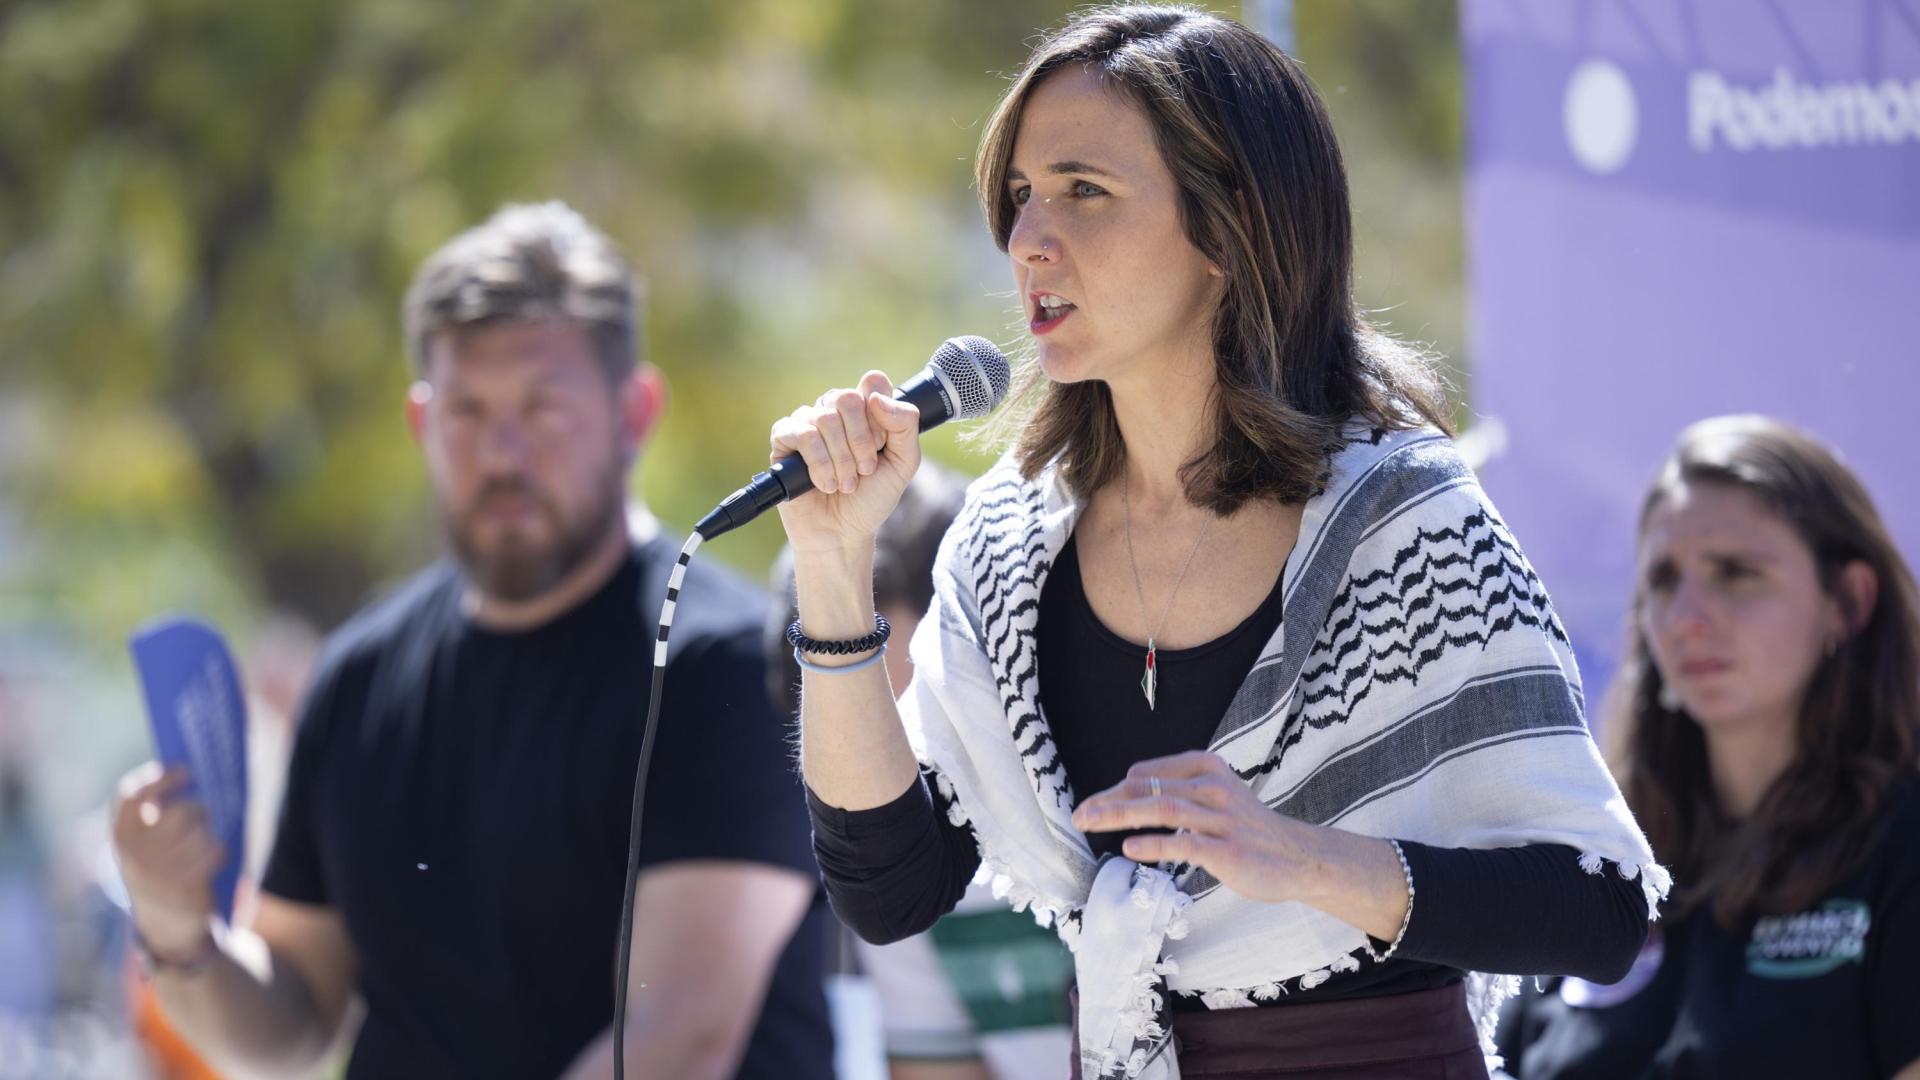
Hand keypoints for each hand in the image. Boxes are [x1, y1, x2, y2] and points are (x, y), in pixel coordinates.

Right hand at [111, 762, 225, 956]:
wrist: (166, 926)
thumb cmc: (161, 870)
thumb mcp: (145, 845)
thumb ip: (156, 814)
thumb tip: (192, 773)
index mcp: (121, 837)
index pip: (132, 794)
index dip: (160, 777)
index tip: (185, 769)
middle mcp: (135, 855)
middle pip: (179, 812)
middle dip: (198, 809)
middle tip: (203, 814)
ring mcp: (160, 874)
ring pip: (200, 832)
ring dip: (209, 832)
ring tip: (204, 841)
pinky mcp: (186, 889)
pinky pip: (214, 853)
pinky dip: (219, 850)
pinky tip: (214, 856)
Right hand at [769, 371, 920, 553]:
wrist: (843, 533)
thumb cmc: (872, 498)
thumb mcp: (904, 462)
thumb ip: (905, 425)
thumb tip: (876, 397)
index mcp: (863, 409)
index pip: (872, 385)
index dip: (880, 418)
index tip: (881, 447)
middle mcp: (833, 410)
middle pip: (846, 398)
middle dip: (861, 441)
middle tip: (865, 470)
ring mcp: (807, 423)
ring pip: (824, 418)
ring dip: (841, 459)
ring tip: (846, 485)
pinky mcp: (783, 441)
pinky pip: (800, 434)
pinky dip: (819, 463)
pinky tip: (825, 484)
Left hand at [1071, 751, 1401, 925]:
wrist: (1300, 857)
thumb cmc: (1249, 830)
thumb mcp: (1215, 798)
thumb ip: (1177, 793)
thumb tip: (1126, 798)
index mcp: (1206, 768)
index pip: (1148, 773)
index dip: (1115, 790)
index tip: (1091, 806)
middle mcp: (1213, 787)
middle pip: (1149, 788)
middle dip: (1108, 801)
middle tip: (1078, 815)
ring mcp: (1222, 818)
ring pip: (1163, 809)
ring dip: (1121, 816)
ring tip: (1090, 824)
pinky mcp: (1229, 849)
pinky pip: (1186, 843)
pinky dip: (1155, 844)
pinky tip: (1130, 848)